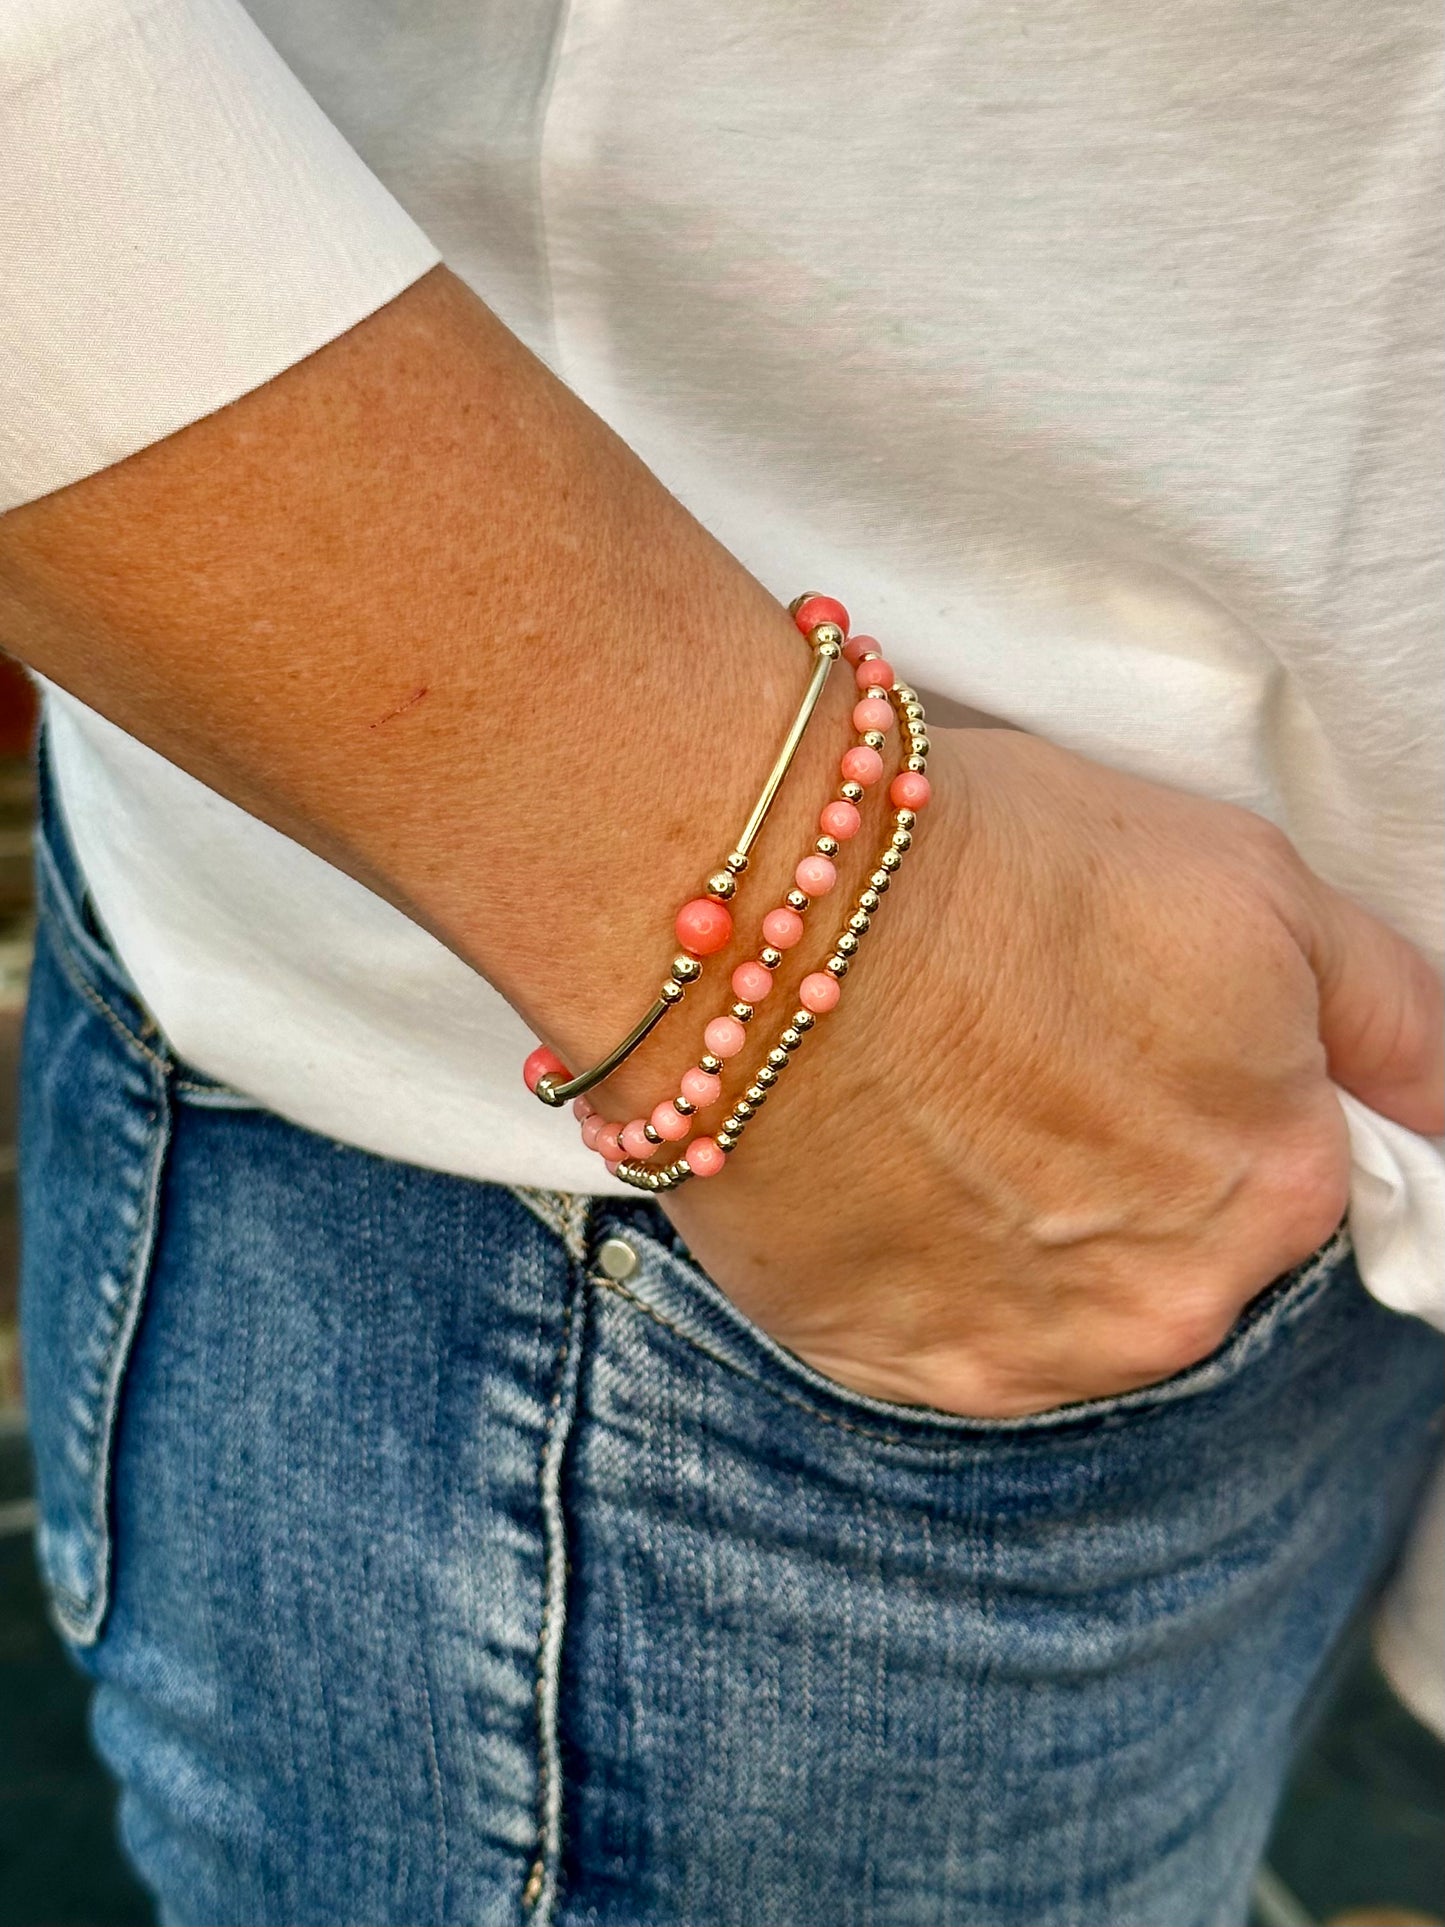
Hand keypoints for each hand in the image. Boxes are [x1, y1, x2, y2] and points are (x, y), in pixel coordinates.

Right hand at [651, 728, 1442, 1416]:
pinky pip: (933, 1334)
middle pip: (1169, 1257)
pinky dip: (915, 1266)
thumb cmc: (1004, 868)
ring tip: (926, 1105)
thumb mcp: (1257, 888)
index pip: (1286, 1179)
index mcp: (1277, 1189)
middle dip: (1111, 1175)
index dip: (1200, 1098)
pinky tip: (872, 1164)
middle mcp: (1169, 1307)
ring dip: (1011, 1231)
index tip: (1114, 1043)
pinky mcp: (885, 1368)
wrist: (761, 909)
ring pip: (1051, 1306)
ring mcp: (1023, 1355)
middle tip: (1008, 1060)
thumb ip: (1393, 1020)